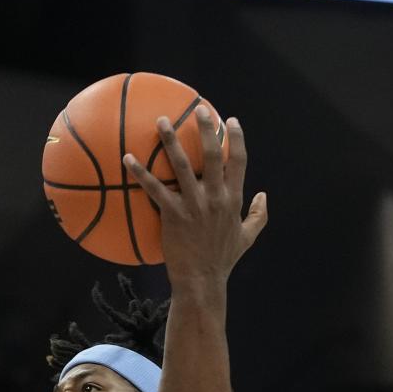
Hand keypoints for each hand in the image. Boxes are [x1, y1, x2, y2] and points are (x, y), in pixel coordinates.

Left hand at [125, 112, 266, 290]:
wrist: (202, 281)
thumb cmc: (222, 261)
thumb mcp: (246, 238)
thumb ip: (258, 215)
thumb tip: (264, 195)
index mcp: (233, 199)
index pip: (238, 161)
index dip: (236, 138)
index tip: (230, 120)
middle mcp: (215, 197)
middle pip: (212, 154)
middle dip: (205, 128)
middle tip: (198, 109)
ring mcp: (193, 205)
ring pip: (182, 165)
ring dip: (171, 140)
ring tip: (162, 121)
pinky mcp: (173, 215)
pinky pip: (155, 189)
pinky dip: (140, 173)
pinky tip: (128, 159)